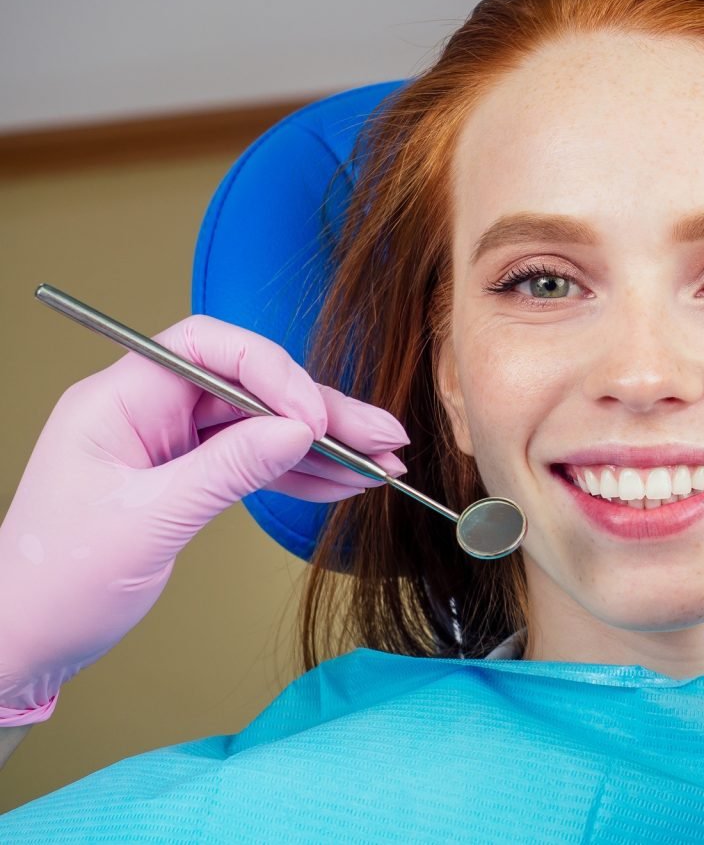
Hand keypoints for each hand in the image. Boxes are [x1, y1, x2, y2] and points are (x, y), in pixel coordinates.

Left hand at [0, 315, 408, 725]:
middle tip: (382, 436)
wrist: (22, 641)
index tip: (314, 417)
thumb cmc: (54, 581)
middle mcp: (147, 410)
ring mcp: (169, 444)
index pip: (210, 349)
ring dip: (324, 446)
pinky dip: (299, 476)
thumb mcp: (148, 522)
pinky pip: (253, 464)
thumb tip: (298, 431)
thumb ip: (227, 469)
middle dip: (320, 411)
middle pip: (250, 389)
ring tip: (381, 464)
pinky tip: (341, 485)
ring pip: (261, 427)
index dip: (272, 372)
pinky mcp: (185, 478)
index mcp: (119, 399)